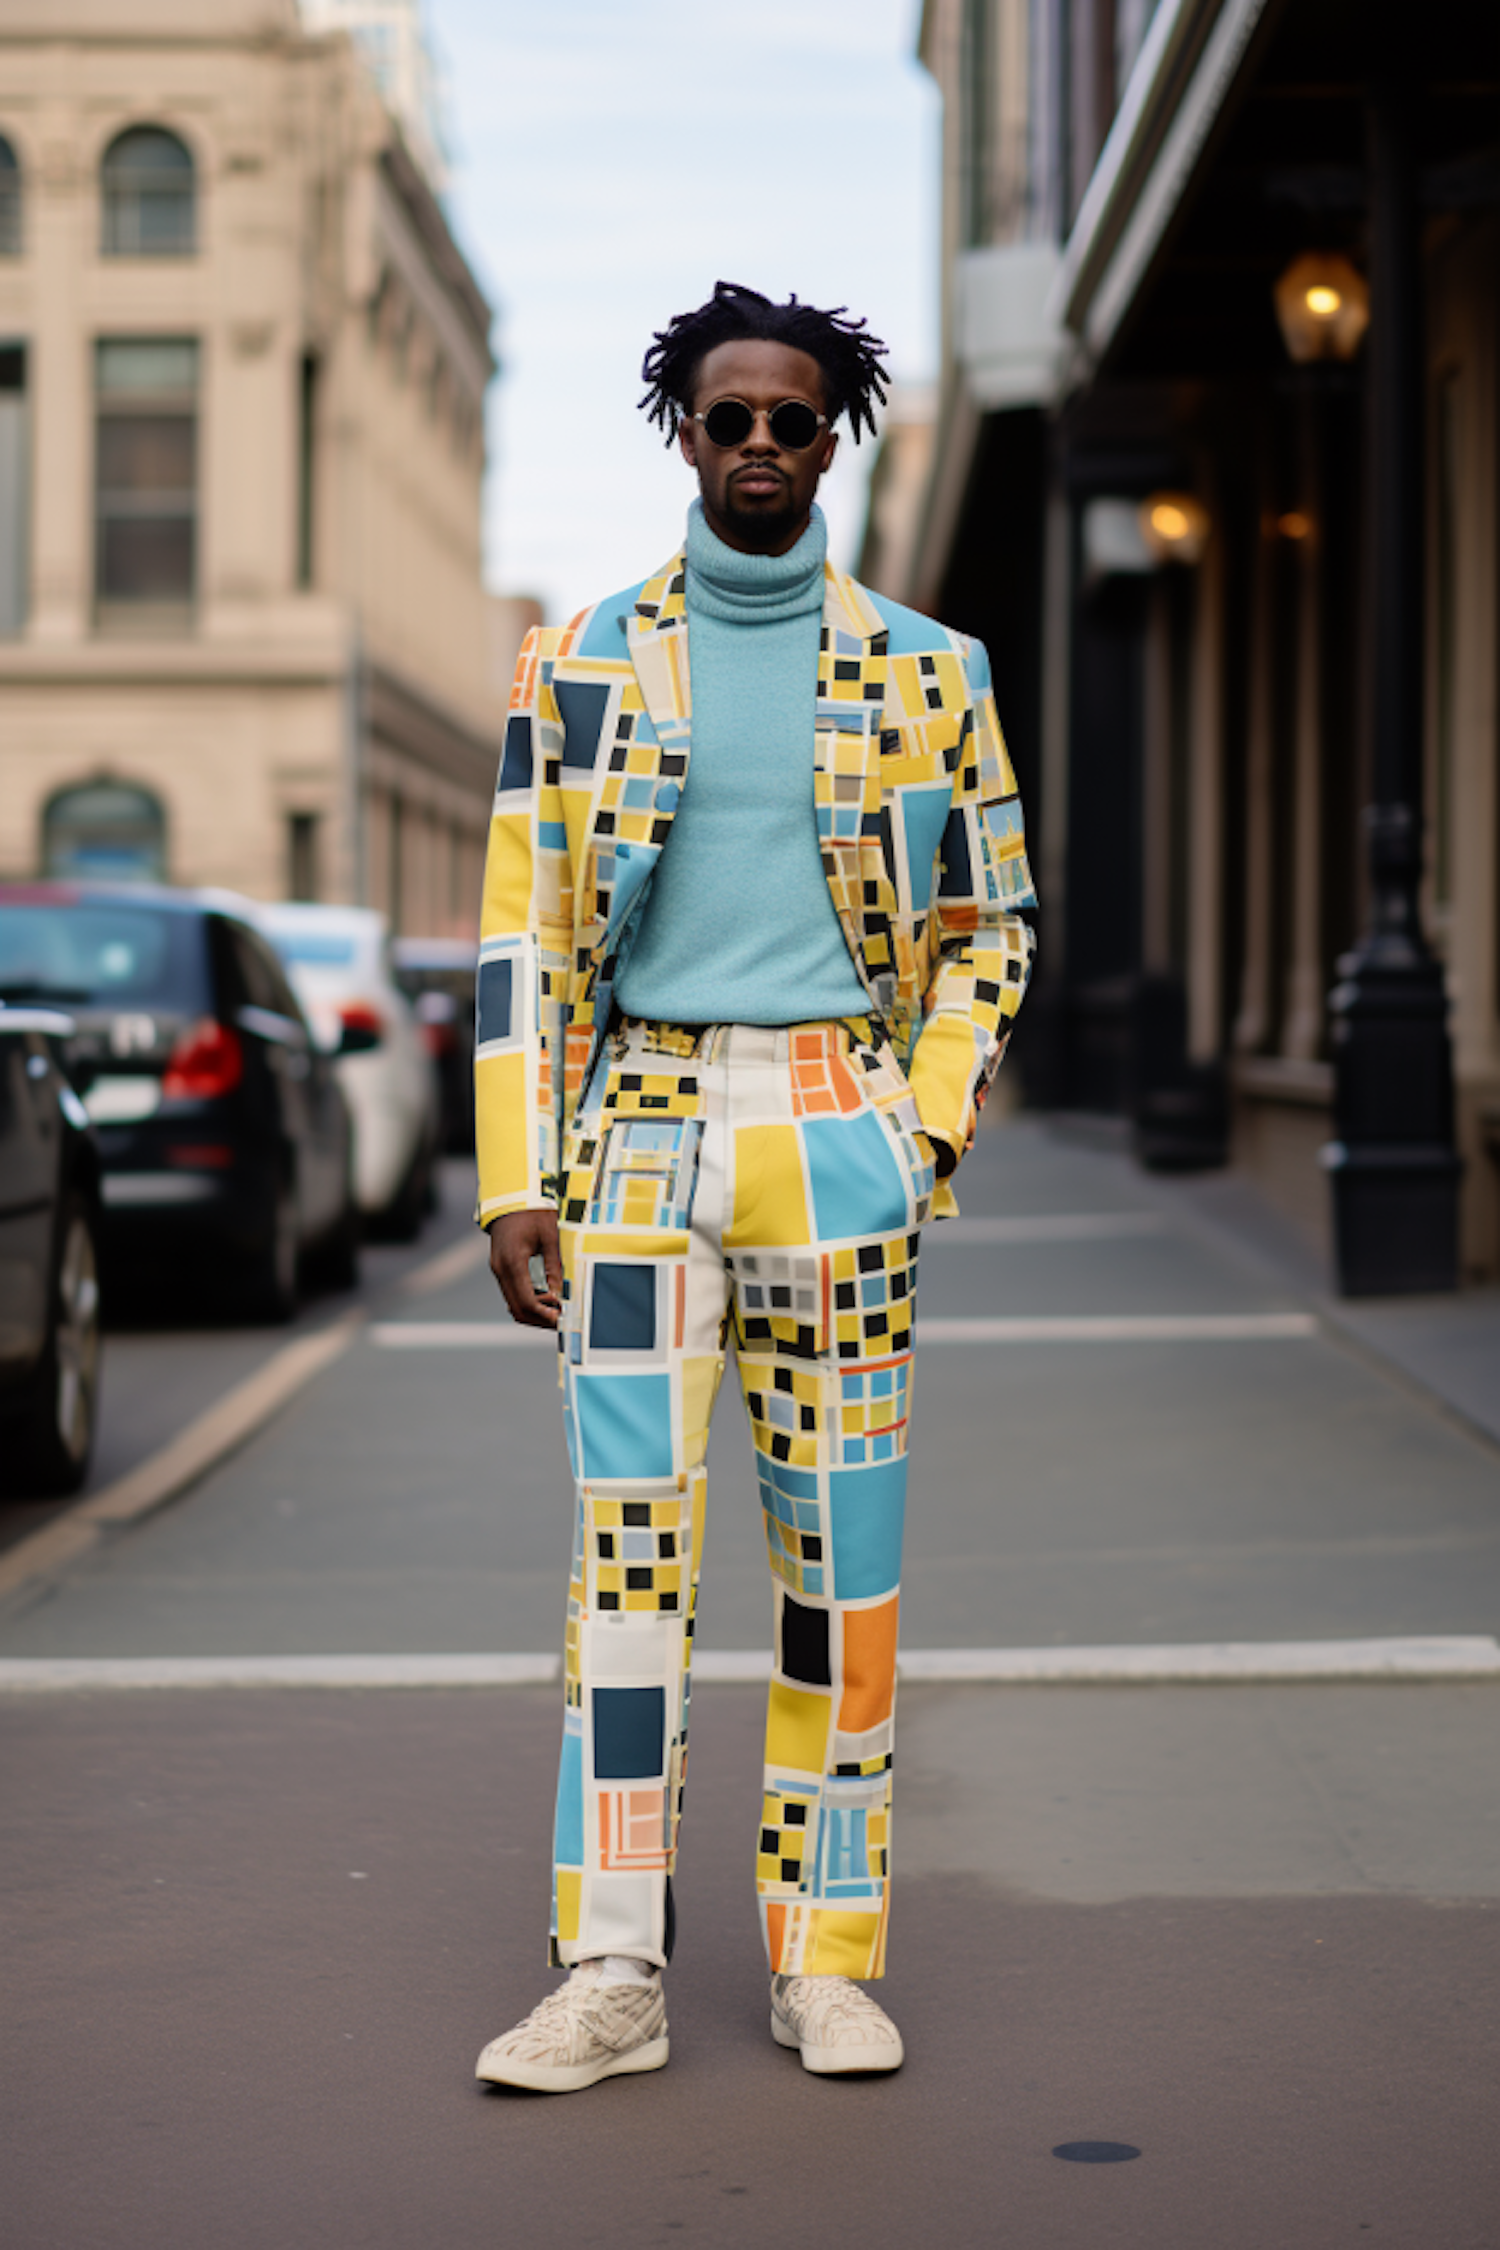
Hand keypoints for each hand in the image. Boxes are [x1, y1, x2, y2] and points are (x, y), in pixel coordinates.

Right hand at [488, 1207, 562, 1328]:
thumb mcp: (550, 1237)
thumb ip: (554, 1267)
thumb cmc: (532, 1212)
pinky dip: (526, 1301)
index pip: (527, 1301)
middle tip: (559, 1320)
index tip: (560, 1319)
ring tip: (554, 1310)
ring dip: (532, 1311)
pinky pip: (511, 1292)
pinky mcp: (500, 1267)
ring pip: (512, 1303)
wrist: (510, 1197)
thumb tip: (559, 1293)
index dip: (544, 1315)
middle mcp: (501, 1269)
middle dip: (538, 1319)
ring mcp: (497, 1269)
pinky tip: (544, 1299)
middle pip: (517, 1308)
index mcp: (513, 1262)